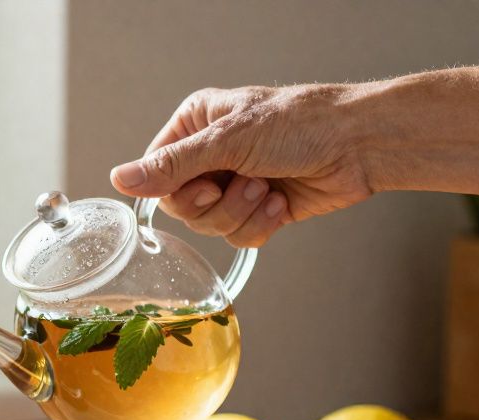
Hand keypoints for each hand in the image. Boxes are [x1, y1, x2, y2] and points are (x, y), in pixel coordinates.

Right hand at [110, 84, 373, 246]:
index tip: (207, 183)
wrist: (359, 146)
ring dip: (241, 212)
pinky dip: (260, 224)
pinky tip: (281, 201)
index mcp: (195, 126)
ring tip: (267, 187)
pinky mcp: (258, 209)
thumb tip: (119, 179)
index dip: (177, 190)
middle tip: (243, 181)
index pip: (157, 174)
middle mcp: (210, 155)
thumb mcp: (228, 140)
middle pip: (182, 206)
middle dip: (216, 204)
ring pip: (210, 226)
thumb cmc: (301, 124)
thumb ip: (171, 166)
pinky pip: (238, 236)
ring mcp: (234, 184)